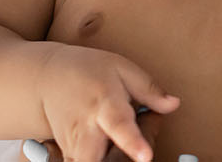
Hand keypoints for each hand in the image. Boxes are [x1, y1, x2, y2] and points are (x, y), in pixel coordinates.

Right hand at [34, 44, 179, 161]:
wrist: (48, 77)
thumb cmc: (88, 71)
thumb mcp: (122, 69)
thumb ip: (149, 90)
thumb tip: (173, 104)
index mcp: (104, 104)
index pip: (118, 125)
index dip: (133, 143)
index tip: (145, 156)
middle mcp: (85, 128)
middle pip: (92, 158)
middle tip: (136, 156)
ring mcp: (73, 143)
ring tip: (113, 148)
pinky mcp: (67, 153)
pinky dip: (93, 161)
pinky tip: (102, 150)